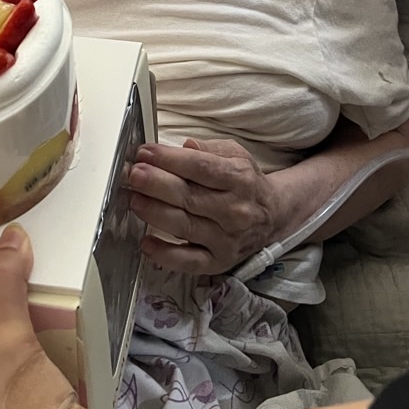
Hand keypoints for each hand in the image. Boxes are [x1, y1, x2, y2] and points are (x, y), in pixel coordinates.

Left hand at [127, 138, 284, 273]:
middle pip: (190, 197)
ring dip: (155, 213)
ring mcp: (227, 238)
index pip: (201, 167)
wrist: (274, 216)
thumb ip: (209, 149)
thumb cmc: (246, 182)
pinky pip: (189, 262)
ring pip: (185, 226)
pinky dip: (166, 255)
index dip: (170, 160)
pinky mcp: (219, 261)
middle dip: (157, 184)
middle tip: (134, 174)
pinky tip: (146, 243)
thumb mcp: (236, 155)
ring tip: (134, 199)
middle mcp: (235, 210)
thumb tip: (184, 146)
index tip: (145, 153)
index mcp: (239, 179)